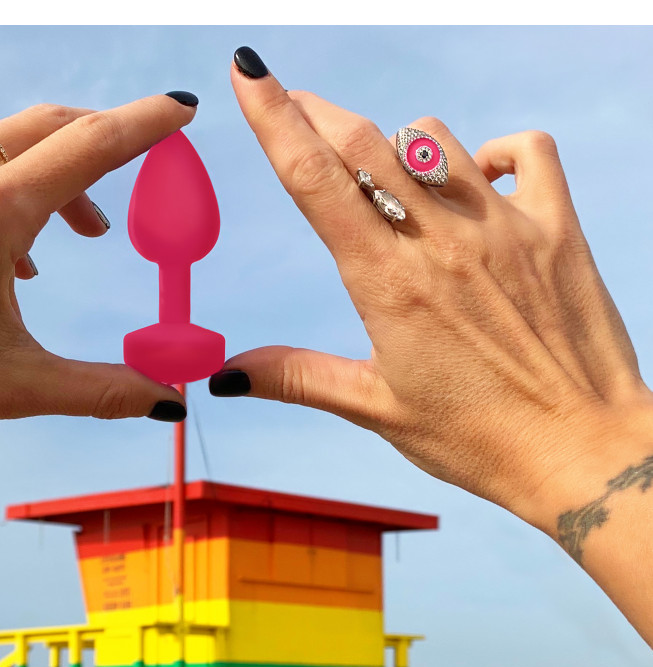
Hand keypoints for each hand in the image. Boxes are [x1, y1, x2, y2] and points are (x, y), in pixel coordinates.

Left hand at [0, 96, 195, 454]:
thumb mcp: (16, 387)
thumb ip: (103, 389)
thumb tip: (170, 400)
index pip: (87, 145)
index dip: (144, 126)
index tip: (181, 111)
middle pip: (47, 126)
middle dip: (101, 142)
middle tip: (138, 175)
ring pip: (2, 144)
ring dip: (52, 174)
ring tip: (75, 235)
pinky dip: (4, 187)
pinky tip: (10, 252)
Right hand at [212, 48, 652, 541]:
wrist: (583, 453)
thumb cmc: (478, 440)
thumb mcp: (377, 409)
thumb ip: (298, 378)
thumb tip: (223, 377)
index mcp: (387, 285)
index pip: (316, 180)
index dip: (274, 118)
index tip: (248, 73)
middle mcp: (441, 242)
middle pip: (364, 143)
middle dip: (319, 110)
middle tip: (294, 99)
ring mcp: (504, 228)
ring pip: (434, 141)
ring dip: (395, 145)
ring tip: (384, 173)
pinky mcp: (557, 229)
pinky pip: (526, 152)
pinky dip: (494, 151)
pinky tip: (478, 175)